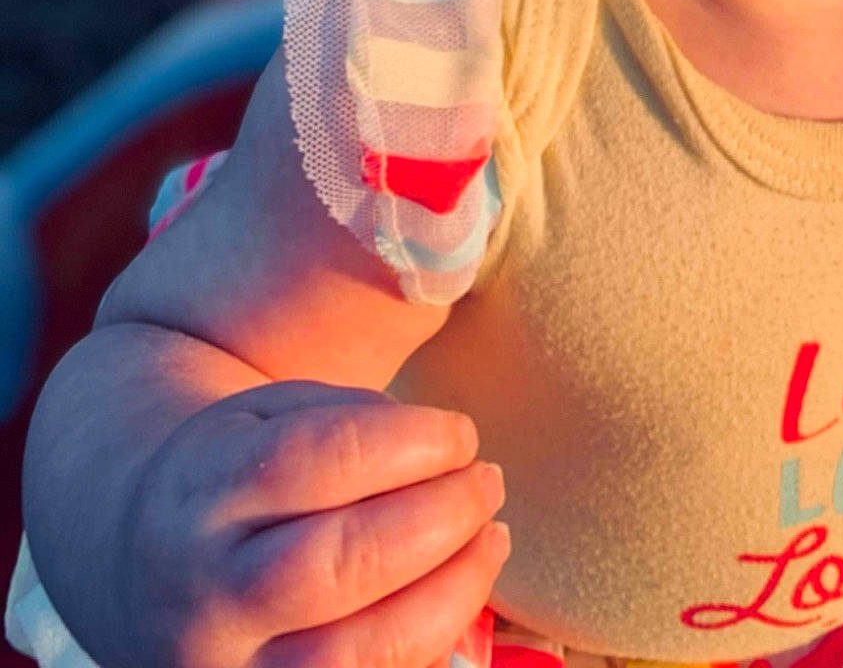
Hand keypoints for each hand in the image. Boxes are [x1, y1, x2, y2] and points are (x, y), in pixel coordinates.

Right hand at [118, 380, 508, 667]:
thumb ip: (351, 417)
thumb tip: (448, 449)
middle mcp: (206, 591)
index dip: (407, 445)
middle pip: (336, 564)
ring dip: (450, 589)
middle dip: (439, 518)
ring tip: (490, 536)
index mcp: (202, 491)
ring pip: (355, 651)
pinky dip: (429, 645)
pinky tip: (458, 594)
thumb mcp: (269, 411)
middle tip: (487, 481)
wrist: (141, 560)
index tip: (461, 432)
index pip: (311, 464)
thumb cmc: (235, 470)